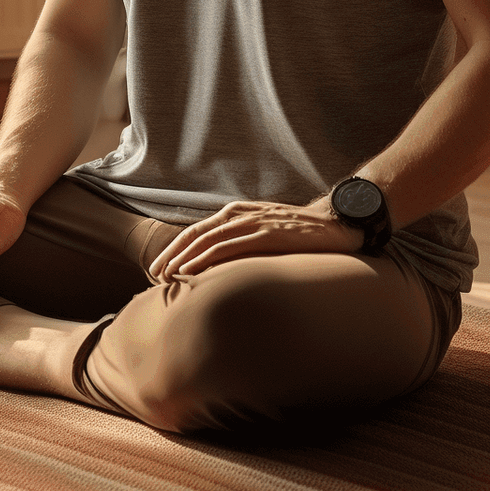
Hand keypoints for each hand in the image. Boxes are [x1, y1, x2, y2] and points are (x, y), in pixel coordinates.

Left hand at [147, 198, 360, 282]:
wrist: (334, 223)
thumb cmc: (298, 234)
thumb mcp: (263, 234)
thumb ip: (242, 244)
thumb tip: (219, 267)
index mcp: (236, 213)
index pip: (197, 231)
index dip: (175, 249)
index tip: (159, 268)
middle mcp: (239, 215)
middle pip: (195, 235)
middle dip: (172, 255)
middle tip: (155, 276)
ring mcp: (253, 222)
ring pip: (208, 240)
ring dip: (184, 259)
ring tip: (168, 277)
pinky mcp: (267, 234)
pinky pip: (230, 247)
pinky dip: (208, 259)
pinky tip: (195, 271)